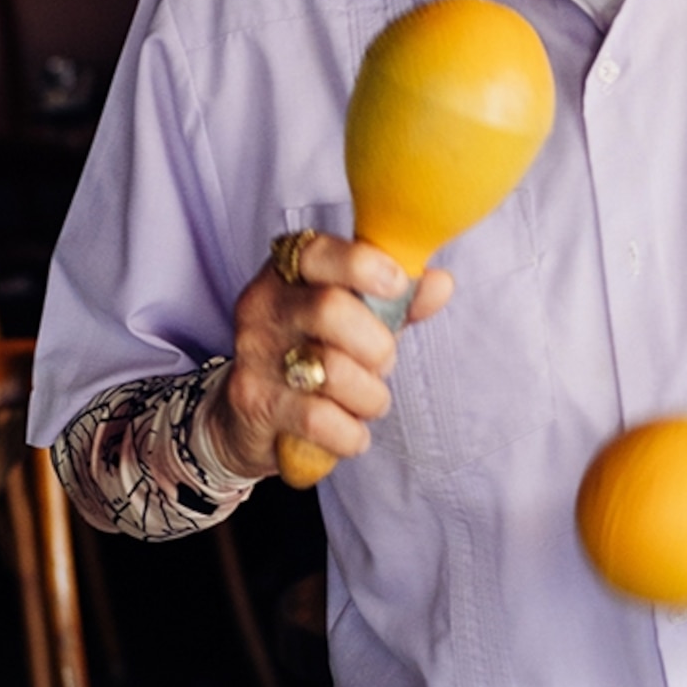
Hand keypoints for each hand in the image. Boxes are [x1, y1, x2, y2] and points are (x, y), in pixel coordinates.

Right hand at [208, 234, 452, 479]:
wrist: (245, 417)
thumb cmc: (311, 356)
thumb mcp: (355, 322)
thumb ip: (396, 303)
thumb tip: (441, 283)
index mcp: (287, 273)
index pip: (316, 252)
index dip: (361, 264)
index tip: (396, 284)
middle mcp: (263, 307)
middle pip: (330, 309)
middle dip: (376, 346)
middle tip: (381, 364)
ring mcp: (253, 355)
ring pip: (332, 370)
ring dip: (369, 396)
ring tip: (364, 401)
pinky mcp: (253, 402)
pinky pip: (320, 419)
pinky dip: (350, 434)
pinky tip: (349, 433)